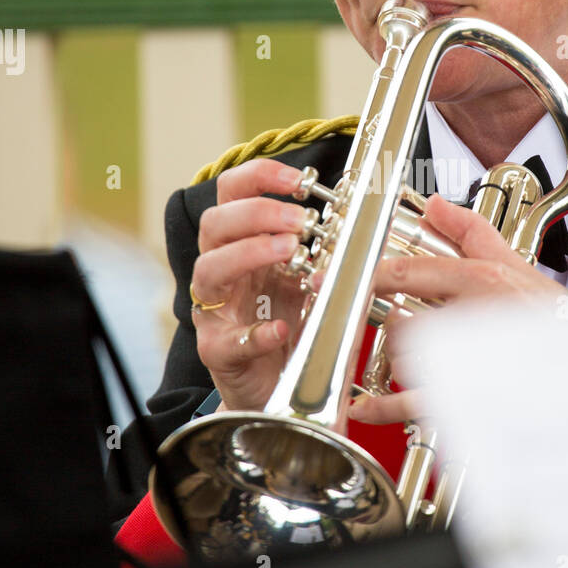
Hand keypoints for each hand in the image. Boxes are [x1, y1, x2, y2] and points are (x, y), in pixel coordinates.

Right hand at [189, 158, 312, 411]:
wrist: (279, 390)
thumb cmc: (291, 326)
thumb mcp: (309, 279)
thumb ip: (323, 250)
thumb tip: (359, 215)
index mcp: (244, 246)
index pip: (233, 195)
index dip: (260, 177)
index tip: (299, 178)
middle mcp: (224, 273)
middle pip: (214, 224)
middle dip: (257, 212)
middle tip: (300, 219)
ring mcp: (216, 313)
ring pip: (209, 270)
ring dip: (250, 253)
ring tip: (291, 251)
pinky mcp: (218, 353)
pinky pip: (227, 340)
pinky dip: (254, 333)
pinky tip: (280, 329)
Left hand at [348, 193, 567, 425]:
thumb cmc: (554, 318)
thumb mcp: (515, 263)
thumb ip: (470, 232)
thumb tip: (434, 203)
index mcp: (481, 281)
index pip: (409, 270)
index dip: (367, 271)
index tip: (339, 272)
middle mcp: (472, 318)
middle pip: (399, 318)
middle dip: (386, 320)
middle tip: (368, 314)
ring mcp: (469, 360)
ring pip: (405, 357)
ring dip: (401, 359)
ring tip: (414, 357)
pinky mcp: (468, 396)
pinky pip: (414, 402)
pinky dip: (382, 407)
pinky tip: (363, 404)